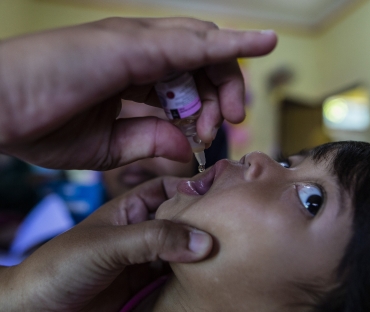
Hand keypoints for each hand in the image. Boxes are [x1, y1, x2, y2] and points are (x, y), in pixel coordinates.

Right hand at [0, 17, 276, 169]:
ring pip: (203, 49)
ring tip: (231, 115)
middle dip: (221, 94)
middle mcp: (139, 52)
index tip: (209, 137)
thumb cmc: (41, 124)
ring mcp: (137, 43)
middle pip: (202, 62)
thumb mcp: (108, 146)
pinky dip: (231, 44)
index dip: (206, 107)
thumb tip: (185, 146)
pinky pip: (194, 43)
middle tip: (225, 126)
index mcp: (132, 75)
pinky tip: (264, 42)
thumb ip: (149, 141)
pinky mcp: (134, 45)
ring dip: (224, 82)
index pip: (187, 81)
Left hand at [0, 177, 211, 311]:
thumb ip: (152, 238)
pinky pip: (177, 283)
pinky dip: (193, 283)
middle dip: (204, 226)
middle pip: (181, 223)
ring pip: (183, 253)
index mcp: (130, 210)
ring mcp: (146, 262)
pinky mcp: (147, 289)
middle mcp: (142, 233)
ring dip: (201, 257)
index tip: (220, 197)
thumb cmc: (58, 267)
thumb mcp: (106, 245)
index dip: (193, 190)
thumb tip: (201, 240)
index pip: (169, 190)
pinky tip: (208, 283)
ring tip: (227, 257)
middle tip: (231, 232)